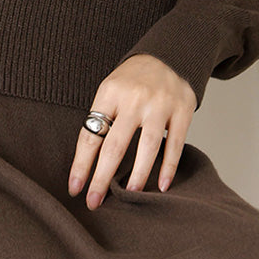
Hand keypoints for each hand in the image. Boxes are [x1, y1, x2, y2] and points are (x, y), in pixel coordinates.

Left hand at [68, 54, 195, 208]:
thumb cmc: (131, 82)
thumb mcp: (110, 91)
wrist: (165, 55)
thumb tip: (87, 165)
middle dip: (102, 177)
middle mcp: (134, 97)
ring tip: (128, 195)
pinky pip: (174, 143)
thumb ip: (102, 121)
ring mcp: (160, 103)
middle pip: (115, 145)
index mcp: (109, 92)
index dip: (81, 164)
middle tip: (94, 203)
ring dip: (137, 175)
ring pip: (147, 147)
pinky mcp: (183, 109)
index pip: (91, 134)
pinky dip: (168, 167)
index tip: (74, 187)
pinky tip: (161, 185)